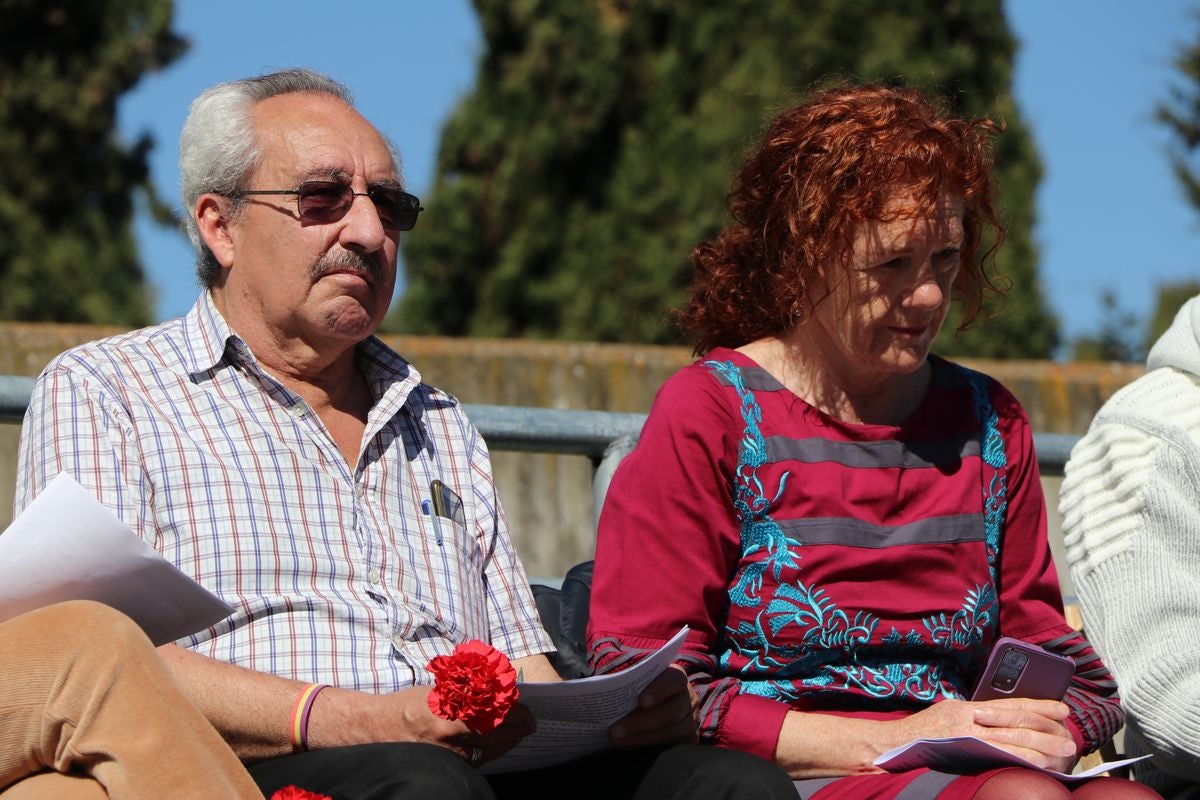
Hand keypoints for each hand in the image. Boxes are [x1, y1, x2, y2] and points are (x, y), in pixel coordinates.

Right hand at [312, 685, 534, 765]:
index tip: (526, 708)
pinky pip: (476, 761)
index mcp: (448, 715)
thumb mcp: (436, 691)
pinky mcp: (445, 765)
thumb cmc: (406, 704)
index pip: (493, 716)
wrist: (376, 728)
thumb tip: (495, 690)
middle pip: (496, 737)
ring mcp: (447, 755)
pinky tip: (500, 744)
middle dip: (518, 730)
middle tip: (531, 722)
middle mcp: (450, 738)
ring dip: (508, 742)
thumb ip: (464, 692)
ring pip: (489, 752)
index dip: (514, 713)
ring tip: (521, 732)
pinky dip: (491, 752)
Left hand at [609, 665, 698, 748]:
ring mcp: (692, 720)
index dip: (660, 689)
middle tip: (615, 731)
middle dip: (641, 723)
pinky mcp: (689, 739)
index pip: (675, 679)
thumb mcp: (633, 678)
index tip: (641, 701)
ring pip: (672, 733)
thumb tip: (599, 686)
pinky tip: (631, 749)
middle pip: (672, 711)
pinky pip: (675, 748)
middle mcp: (688, 698)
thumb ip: (623, 679)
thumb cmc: (638, 688)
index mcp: (676, 676)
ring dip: (642, 739)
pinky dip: (651, 749)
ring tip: (617, 741)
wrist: (652, 706)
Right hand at [893, 698, 1076, 771]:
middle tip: (1070, 739)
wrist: (892, 747)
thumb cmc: (921, 733)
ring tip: (1062, 754)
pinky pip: (999, 759)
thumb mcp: (948, 715)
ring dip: (1042, 749)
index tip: (1060, 708)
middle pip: (1016, 724)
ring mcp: (966, 739)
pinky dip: (1022, 762)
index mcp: (966, 707)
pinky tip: (1039, 767)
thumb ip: (974, 716)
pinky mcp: (963, 756)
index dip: (1038, 705)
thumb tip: (1005, 720)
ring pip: (1012, 743)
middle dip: (1047, 730)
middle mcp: (968, 720)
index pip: (1009, 704)